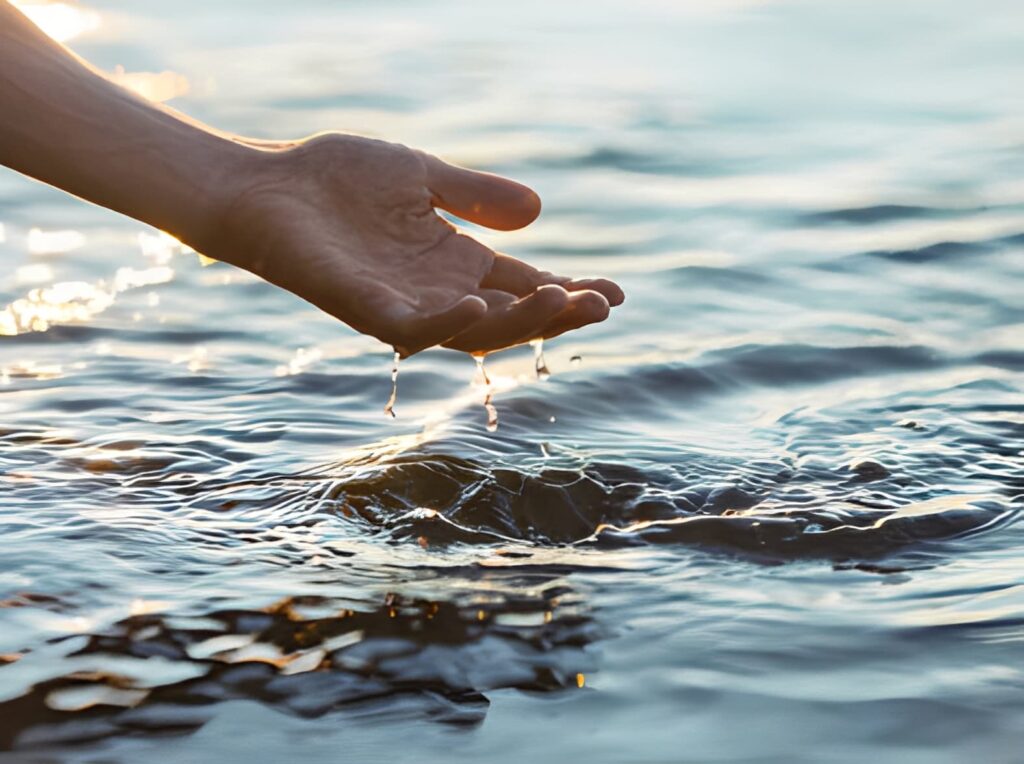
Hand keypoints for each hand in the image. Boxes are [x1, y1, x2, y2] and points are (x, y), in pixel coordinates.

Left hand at [208, 134, 623, 356]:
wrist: (267, 185)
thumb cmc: (336, 179)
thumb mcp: (422, 176)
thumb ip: (475, 197)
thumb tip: (538, 213)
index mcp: (456, 261)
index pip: (525, 285)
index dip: (570, 292)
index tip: (617, 294)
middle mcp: (437, 292)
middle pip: (512, 316)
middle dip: (559, 314)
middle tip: (602, 305)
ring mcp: (404, 305)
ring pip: (474, 331)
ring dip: (520, 321)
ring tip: (563, 301)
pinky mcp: (366, 309)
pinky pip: (414, 329)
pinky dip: (448, 323)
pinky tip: (479, 305)